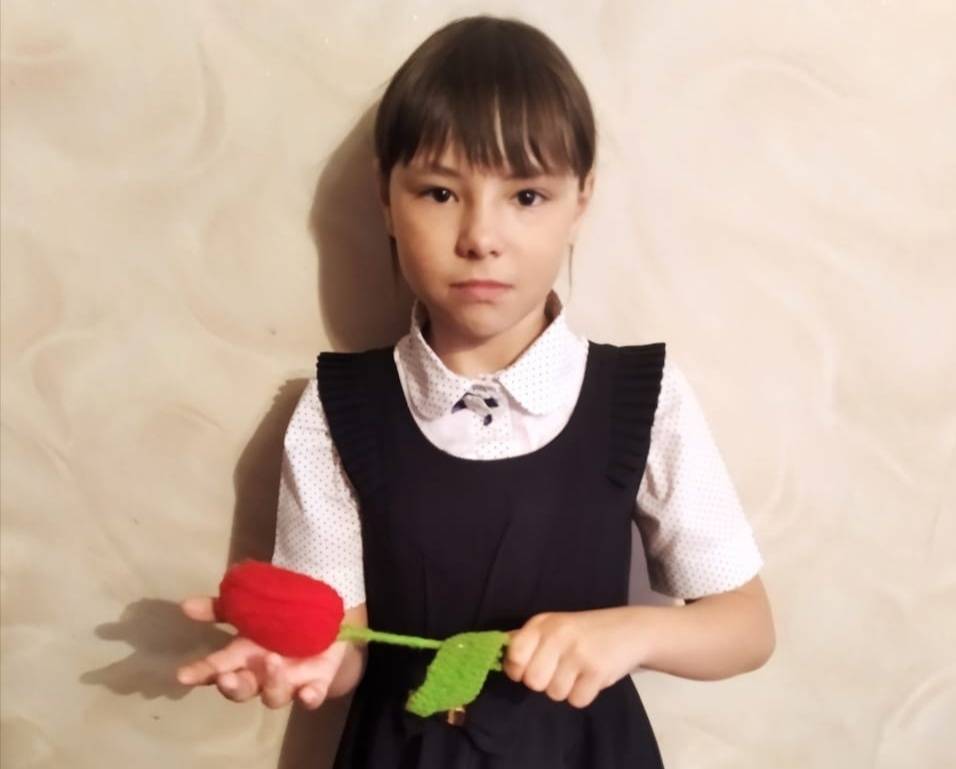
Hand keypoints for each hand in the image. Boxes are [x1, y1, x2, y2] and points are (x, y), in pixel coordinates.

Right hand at [175, 596, 346, 709]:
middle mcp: (262, 676)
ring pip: (275, 695)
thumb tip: (185, 605)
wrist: (326, 619)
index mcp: (243, 658)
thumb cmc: (280, 618)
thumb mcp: (249, 608)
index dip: (200, 673)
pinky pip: (313, 696)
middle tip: (226, 677)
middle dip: (233, 686)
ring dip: (272, 682)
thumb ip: (220, 608)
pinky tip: (307, 693)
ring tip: (272, 661)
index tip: (183, 675)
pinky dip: (309, 697)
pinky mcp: (317, 683)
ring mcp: (290, 682)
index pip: (216, 669)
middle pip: (242, 690)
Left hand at [502, 607, 641, 708]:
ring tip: (578, 671)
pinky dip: (583, 694)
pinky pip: (576, 700)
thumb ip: (526, 640)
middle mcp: (558, 635)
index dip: (518, 669)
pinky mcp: (597, 671)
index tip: (529, 667)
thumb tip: (494, 655)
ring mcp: (578, 653)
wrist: (630, 629)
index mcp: (543, 623)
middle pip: (532, 681)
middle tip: (559, 670)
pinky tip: (590, 677)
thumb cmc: (584, 631)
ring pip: (554, 694)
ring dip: (565, 689)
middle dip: (544, 682)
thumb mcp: (554, 626)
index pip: (514, 655)